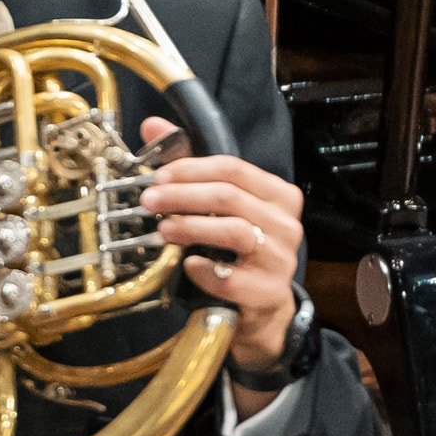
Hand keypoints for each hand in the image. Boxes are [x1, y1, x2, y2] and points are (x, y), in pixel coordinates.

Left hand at [134, 119, 302, 374]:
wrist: (261, 309)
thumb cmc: (238, 253)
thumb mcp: (220, 208)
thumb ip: (191, 167)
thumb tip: (153, 126)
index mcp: (278, 195)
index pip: (234, 168)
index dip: (191, 168)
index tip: (158, 176)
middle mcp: (286, 224)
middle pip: (230, 197)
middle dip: (183, 196)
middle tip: (149, 201)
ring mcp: (281, 259)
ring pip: (234, 231)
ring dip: (192, 227)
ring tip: (162, 229)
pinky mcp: (269, 292)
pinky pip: (233, 278)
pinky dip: (206, 270)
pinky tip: (189, 266)